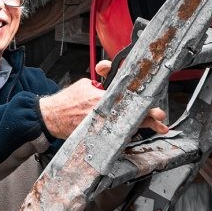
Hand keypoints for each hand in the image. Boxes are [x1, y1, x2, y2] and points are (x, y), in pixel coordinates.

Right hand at [39, 76, 168, 139]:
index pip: (129, 100)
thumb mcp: (85, 83)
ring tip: (158, 128)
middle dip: (149, 119)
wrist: (51, 117)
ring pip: (127, 128)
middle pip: (132, 117)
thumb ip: (101, 80)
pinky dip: (126, 133)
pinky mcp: (97, 135)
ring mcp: (102, 127)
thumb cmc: (66, 101)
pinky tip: (137, 133)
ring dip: (142, 127)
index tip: (156, 109)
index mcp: (103, 100)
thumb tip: (109, 75)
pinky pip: (116, 135)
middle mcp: (104, 114)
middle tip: (161, 119)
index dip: (144, 105)